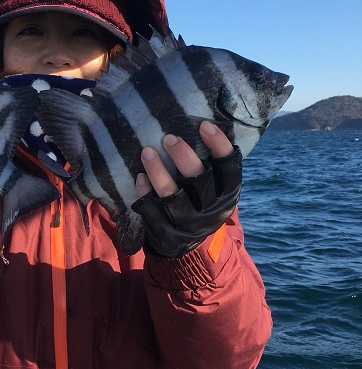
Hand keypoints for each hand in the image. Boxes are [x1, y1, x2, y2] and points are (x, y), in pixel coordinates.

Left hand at [131, 122, 241, 256]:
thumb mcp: (216, 187)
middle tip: (168, 137)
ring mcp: (189, 223)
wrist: (190, 247)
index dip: (219, 145)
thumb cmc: (201, 201)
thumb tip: (199, 122)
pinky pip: (153, 212)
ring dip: (158, 172)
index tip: (203, 124)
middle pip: (199, 180)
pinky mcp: (168, 233)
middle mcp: (211, 209)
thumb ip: (211, 163)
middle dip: (183, 156)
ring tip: (146, 151)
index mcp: (228, 193)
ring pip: (173, 197)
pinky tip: (139, 176)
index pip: (229, 167)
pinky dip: (145, 193)